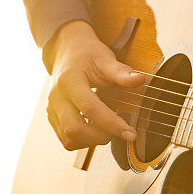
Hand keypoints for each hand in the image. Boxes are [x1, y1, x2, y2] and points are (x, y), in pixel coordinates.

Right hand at [47, 21, 144, 149]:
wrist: (66, 52)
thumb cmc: (88, 55)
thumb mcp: (105, 59)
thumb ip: (121, 72)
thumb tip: (140, 79)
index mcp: (70, 81)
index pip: (90, 108)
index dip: (112, 123)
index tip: (131, 133)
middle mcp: (56, 97)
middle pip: (74, 129)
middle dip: (101, 136)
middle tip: (120, 130)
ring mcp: (52, 109)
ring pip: (69, 139)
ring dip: (92, 141)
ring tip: (108, 128)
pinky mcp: (53, 118)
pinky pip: (67, 140)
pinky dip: (84, 141)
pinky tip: (97, 130)